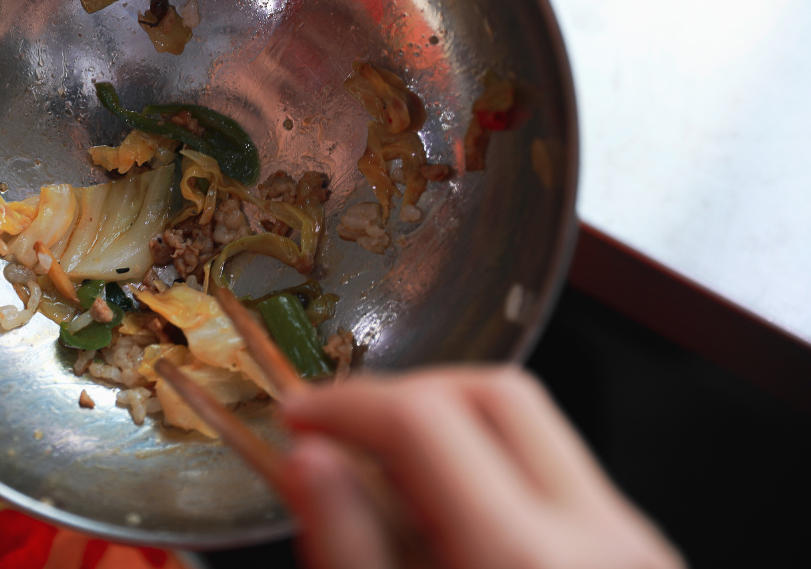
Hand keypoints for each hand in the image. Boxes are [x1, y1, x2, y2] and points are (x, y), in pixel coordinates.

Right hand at [280, 366, 684, 568]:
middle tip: (350, 436)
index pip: (424, 416)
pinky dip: (500, 476)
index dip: (345, 403)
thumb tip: (310, 458)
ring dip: (456, 433)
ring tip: (400, 492)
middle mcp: (597, 537)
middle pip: (495, 393)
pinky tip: (459, 531)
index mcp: (520, 559)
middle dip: (409, 396)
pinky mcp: (645, 555)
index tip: (300, 420)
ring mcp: (634, 544)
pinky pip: (564, 477)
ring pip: (536, 428)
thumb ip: (348, 547)